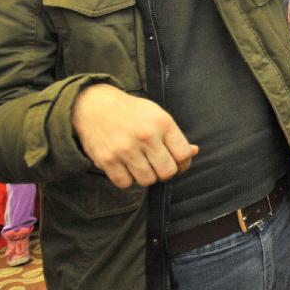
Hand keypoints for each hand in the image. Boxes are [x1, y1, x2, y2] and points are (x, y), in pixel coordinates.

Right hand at [71, 83, 198, 188]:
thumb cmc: (132, 113)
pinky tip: (126, 167)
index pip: (183, 155)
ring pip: (147, 181)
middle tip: (158, 166)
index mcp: (162, 123)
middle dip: (165, 173)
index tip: (176, 162)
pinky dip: (127, 180)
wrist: (94, 105)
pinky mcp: (107, 159)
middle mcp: (146, 136)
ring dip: (146, 177)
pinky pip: (125, 184)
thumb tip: (194, 152)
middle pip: (167, 172)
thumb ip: (175, 136)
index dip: (184, 164)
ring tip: (141, 165)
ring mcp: (125, 149)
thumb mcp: (158, 116)